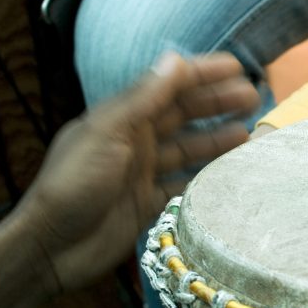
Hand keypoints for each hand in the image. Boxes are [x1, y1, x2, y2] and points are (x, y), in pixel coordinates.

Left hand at [15, 52, 259, 293]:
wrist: (53, 247)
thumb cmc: (74, 184)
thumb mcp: (107, 134)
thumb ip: (143, 98)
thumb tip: (176, 60)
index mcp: (121, 118)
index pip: (168, 87)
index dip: (202, 74)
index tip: (237, 68)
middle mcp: (135, 141)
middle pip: (183, 115)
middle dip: (218, 103)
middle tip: (254, 98)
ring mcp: (144, 173)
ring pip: (190, 148)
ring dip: (219, 138)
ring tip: (251, 133)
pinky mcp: (150, 203)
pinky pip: (187, 183)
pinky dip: (209, 177)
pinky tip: (232, 173)